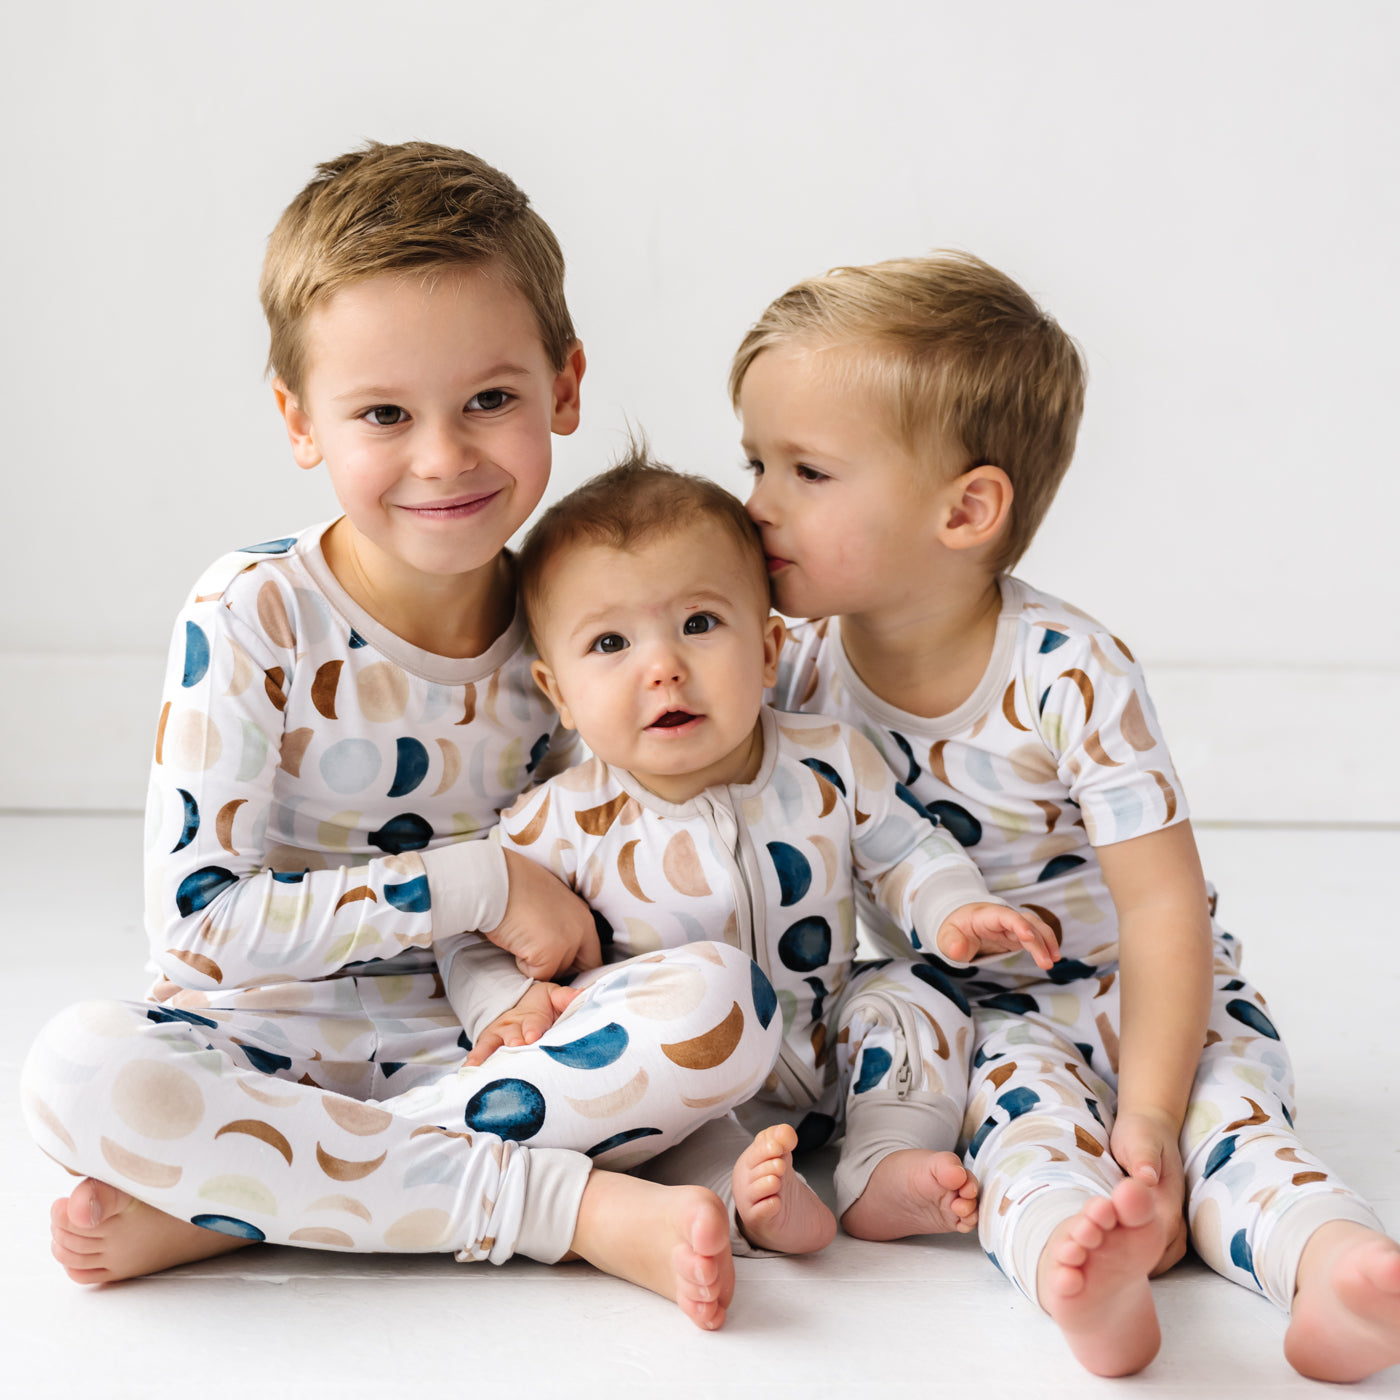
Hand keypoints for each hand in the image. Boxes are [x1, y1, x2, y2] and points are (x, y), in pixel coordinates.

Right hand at [464, 982, 581, 1065]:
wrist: (522, 1004)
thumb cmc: (542, 1007)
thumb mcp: (554, 997)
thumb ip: (567, 998)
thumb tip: (583, 995)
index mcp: (532, 1017)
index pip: (533, 1024)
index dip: (532, 1029)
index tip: (532, 1036)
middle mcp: (512, 1027)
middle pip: (511, 1036)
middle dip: (512, 1042)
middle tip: (514, 1048)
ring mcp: (498, 1037)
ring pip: (491, 1045)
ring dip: (487, 1054)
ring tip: (479, 1065)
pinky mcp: (488, 1046)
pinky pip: (479, 1052)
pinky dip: (473, 1061)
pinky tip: (468, 1070)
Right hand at [486, 850, 601, 979]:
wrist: (496, 880)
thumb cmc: (514, 885)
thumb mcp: (548, 901)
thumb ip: (559, 923)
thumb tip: (550, 941)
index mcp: (583, 915)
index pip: (592, 955)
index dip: (575, 965)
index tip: (559, 965)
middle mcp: (582, 929)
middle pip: (577, 968)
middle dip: (557, 967)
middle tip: (535, 952)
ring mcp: (568, 941)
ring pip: (555, 972)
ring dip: (537, 965)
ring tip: (522, 939)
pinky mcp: (550, 953)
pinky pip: (537, 974)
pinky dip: (522, 965)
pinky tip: (515, 942)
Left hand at [936, 903, 1059, 969]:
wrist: (961, 924)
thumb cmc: (955, 929)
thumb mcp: (947, 936)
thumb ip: (951, 943)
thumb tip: (957, 951)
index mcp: (986, 915)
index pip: (1005, 916)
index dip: (1018, 925)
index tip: (1028, 937)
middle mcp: (1004, 917)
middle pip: (1026, 923)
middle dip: (1038, 941)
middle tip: (1046, 963)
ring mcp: (1013, 924)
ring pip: (1036, 927)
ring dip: (1047, 941)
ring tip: (1053, 960)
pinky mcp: (1018, 934)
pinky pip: (1036, 935)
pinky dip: (1046, 943)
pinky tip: (1052, 956)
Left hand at [1110, 1108, 1188, 1275]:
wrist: (1152, 1126)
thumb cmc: (1141, 1133)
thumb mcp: (1138, 1141)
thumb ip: (1142, 1160)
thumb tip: (1145, 1178)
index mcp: (1167, 1201)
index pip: (1158, 1242)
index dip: (1137, 1259)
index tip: (1111, 1270)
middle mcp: (1173, 1217)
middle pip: (1159, 1256)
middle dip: (1134, 1269)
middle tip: (1101, 1278)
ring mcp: (1171, 1220)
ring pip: (1159, 1256)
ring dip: (1137, 1266)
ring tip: (1105, 1274)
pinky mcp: (1163, 1220)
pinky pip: (1155, 1248)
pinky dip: (1138, 1257)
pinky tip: (1113, 1260)